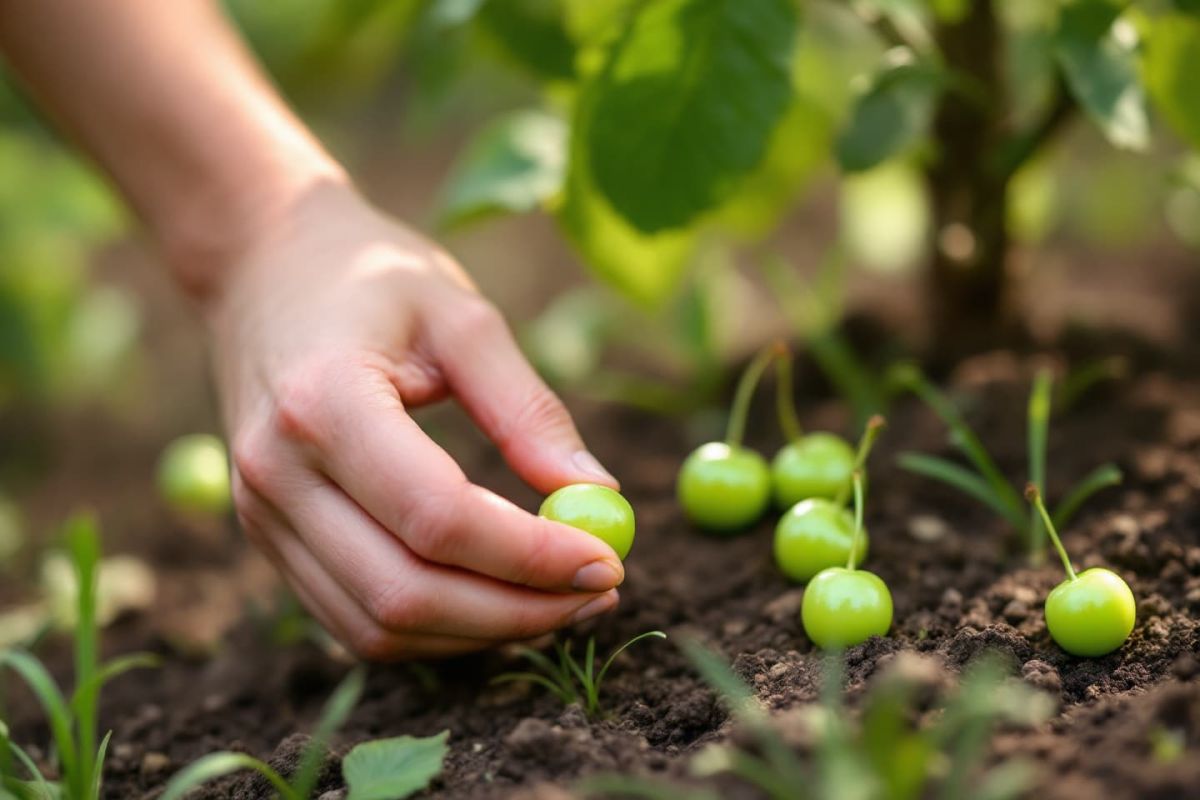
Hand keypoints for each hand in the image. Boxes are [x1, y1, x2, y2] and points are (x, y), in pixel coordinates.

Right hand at [205, 180, 624, 659]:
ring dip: (480, 631)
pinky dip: (435, 628)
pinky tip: (495, 597)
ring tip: (560, 601)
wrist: (260, 265)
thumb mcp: (462, 317)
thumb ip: (527, 408)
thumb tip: (600, 494)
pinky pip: (354, 619)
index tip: (607, 561)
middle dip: (517, 611)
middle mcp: (277, 474)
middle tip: (600, 593)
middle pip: (406, 592)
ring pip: (378, 627)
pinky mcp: (267, 537)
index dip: (531, 556)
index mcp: (324, 403)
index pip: (438, 517)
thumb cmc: (369, 274)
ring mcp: (261, 515)